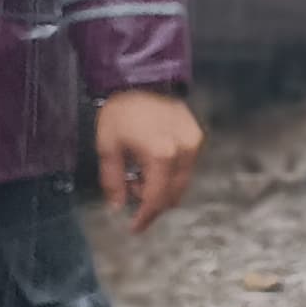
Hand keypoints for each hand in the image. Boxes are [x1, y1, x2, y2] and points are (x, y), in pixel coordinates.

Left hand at [98, 88, 204, 231]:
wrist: (142, 78)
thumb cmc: (121, 112)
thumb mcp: (108, 147)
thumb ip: (114, 181)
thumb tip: (116, 207)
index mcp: (161, 156)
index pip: (156, 198)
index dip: (145, 217)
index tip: (134, 228)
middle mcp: (183, 153)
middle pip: (172, 195)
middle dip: (152, 202)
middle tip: (130, 193)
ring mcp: (194, 145)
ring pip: (181, 183)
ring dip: (162, 188)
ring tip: (139, 175)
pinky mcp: (197, 137)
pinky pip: (186, 167)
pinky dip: (170, 174)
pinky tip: (152, 163)